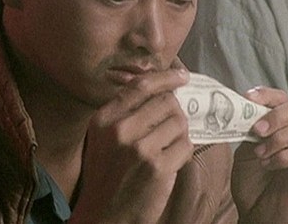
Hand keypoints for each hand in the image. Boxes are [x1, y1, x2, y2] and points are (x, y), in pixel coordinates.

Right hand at [71, 69, 192, 223]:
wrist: (104, 214)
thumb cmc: (105, 174)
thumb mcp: (102, 138)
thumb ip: (123, 113)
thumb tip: (158, 89)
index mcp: (104, 119)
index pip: (140, 86)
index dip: (165, 77)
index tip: (182, 76)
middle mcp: (120, 129)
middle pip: (166, 102)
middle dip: (176, 110)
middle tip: (173, 123)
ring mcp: (140, 148)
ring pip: (179, 122)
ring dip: (180, 132)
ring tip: (169, 145)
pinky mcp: (158, 167)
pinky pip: (185, 146)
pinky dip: (184, 151)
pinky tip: (171, 160)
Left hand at [231, 87, 287, 223]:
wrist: (256, 212)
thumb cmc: (252, 179)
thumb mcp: (244, 147)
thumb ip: (247, 128)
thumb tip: (238, 107)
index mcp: (286, 125)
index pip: (286, 98)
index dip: (268, 94)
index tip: (248, 97)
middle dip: (277, 114)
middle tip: (257, 129)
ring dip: (277, 140)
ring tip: (260, 154)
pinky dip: (283, 157)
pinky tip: (268, 165)